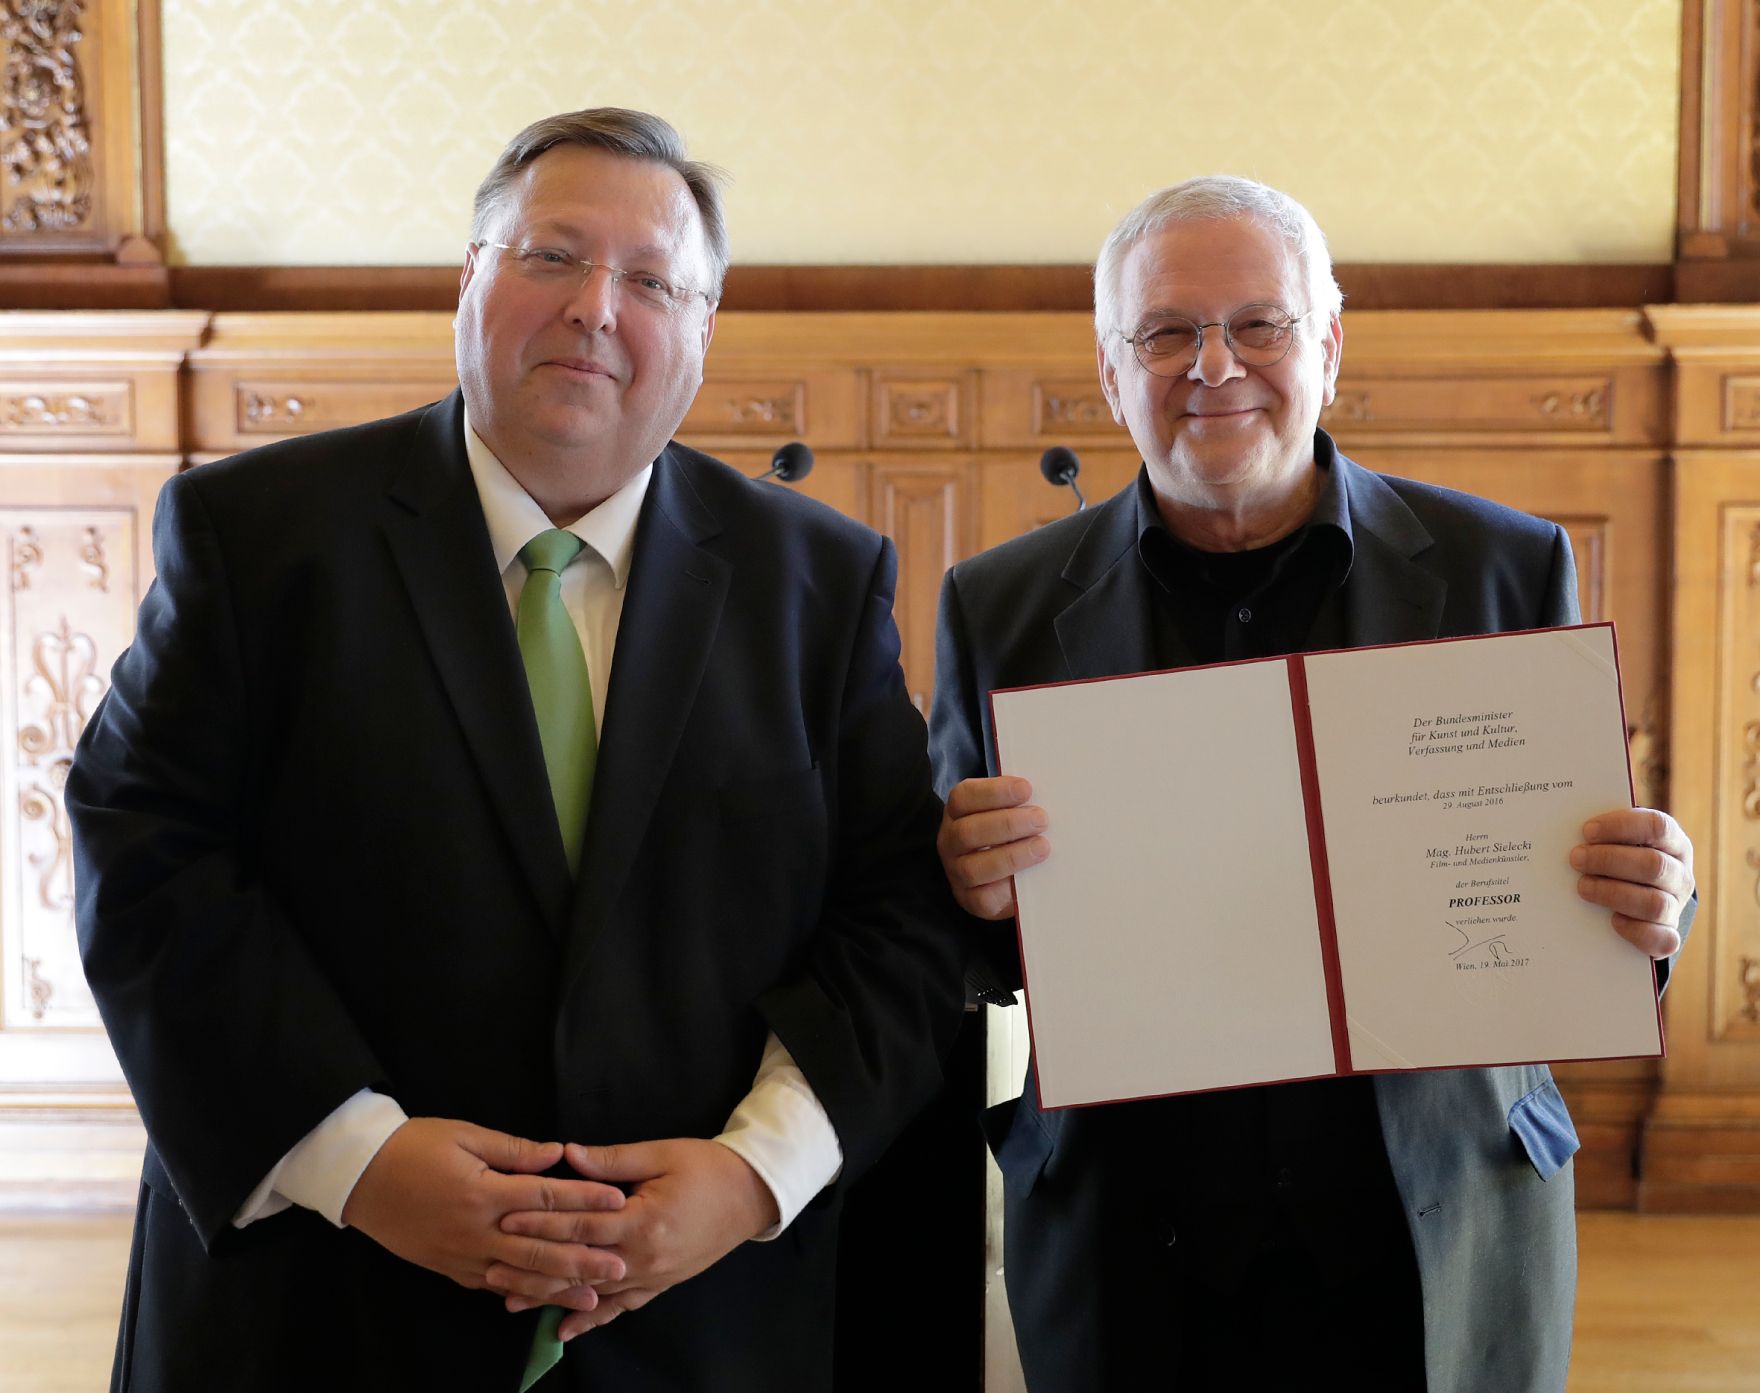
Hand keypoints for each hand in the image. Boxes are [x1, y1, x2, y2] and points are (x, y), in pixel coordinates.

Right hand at [340, 1117, 626, 1304]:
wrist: (359, 1176)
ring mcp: (462, 1255)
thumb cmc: (414, 1146)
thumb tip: (557, 1154)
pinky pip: (492, 1286)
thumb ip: (514, 1150)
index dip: (586, 1199)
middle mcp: (476, 1230)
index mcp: (483, 1192)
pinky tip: (545, 1301)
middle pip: (539, 1249)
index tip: (619, 1200)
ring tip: (594, 1297)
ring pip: (518, 1277)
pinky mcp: (450, 1268)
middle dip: (583, 1259)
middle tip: (621, 1266)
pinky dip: (521, 1295)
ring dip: (558, 1288)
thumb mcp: (464, 1135)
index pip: (546, 1199)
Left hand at [495, 1137, 780, 1338]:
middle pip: (578, 1264)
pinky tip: (565, 1330)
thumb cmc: (707, 1167)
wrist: (751, 1195)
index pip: (580, 1225)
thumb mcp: (662, 1153)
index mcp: (643, 1221)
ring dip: (551, 1297)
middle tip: (491, 1267)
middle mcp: (643, 1257)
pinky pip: (620, 1307)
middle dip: (533, 1265)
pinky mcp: (659, 1285)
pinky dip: (591, 1320)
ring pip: (592, 1292)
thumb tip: (567, 1155)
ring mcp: (651, 1277)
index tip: (504, 1220)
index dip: (540, 1223)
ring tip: (510, 1301)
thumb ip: (613, 1160)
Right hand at [937, 776, 1049, 919]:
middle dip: (1007, 824)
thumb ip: (1021, 804)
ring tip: (1041, 847)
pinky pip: (984, 897)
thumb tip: (1048, 796)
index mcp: (958, 812)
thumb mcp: (1012, 814)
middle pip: (967, 832)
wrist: (1011, 878)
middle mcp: (950, 841)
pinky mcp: (971, 900)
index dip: (993, 792)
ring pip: (973, 867)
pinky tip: (1030, 878)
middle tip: (1041, 820)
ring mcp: (957, 872)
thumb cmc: (1013, 836)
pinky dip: (1008, 886)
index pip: (964, 796)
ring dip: (1011, 856)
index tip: (1026, 789)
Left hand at [1570, 807, 1694, 957]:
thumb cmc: (1621, 857)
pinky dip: (1634, 931)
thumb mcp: (1619, 839)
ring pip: (1654, 903)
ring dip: (1613, 893)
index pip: (1657, 826)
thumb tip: (1568, 828)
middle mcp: (1680, 874)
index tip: (1587, 831)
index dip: (1621, 827)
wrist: (1641, 894)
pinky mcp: (1668, 935)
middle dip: (1609, 861)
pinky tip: (1612, 920)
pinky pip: (1661, 939)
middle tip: (1576, 859)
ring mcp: (1676, 906)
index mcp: (1673, 842)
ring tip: (1583, 887)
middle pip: (1653, 865)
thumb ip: (1604, 833)